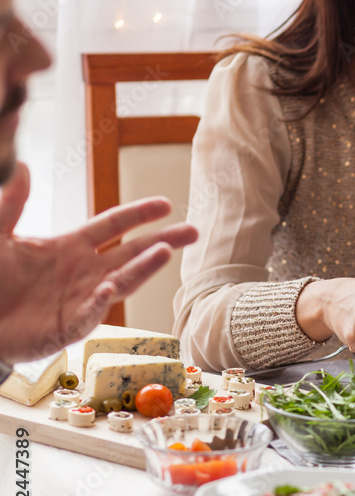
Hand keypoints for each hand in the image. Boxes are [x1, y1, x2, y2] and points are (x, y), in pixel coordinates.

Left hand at [0, 163, 196, 363]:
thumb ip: (12, 203)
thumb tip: (22, 166)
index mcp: (71, 247)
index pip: (114, 226)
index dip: (140, 214)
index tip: (166, 205)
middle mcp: (85, 272)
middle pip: (134, 253)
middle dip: (164, 241)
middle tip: (192, 232)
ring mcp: (83, 299)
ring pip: (123, 282)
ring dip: (144, 268)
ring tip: (164, 251)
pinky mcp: (70, 326)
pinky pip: (91, 314)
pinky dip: (100, 303)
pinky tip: (108, 289)